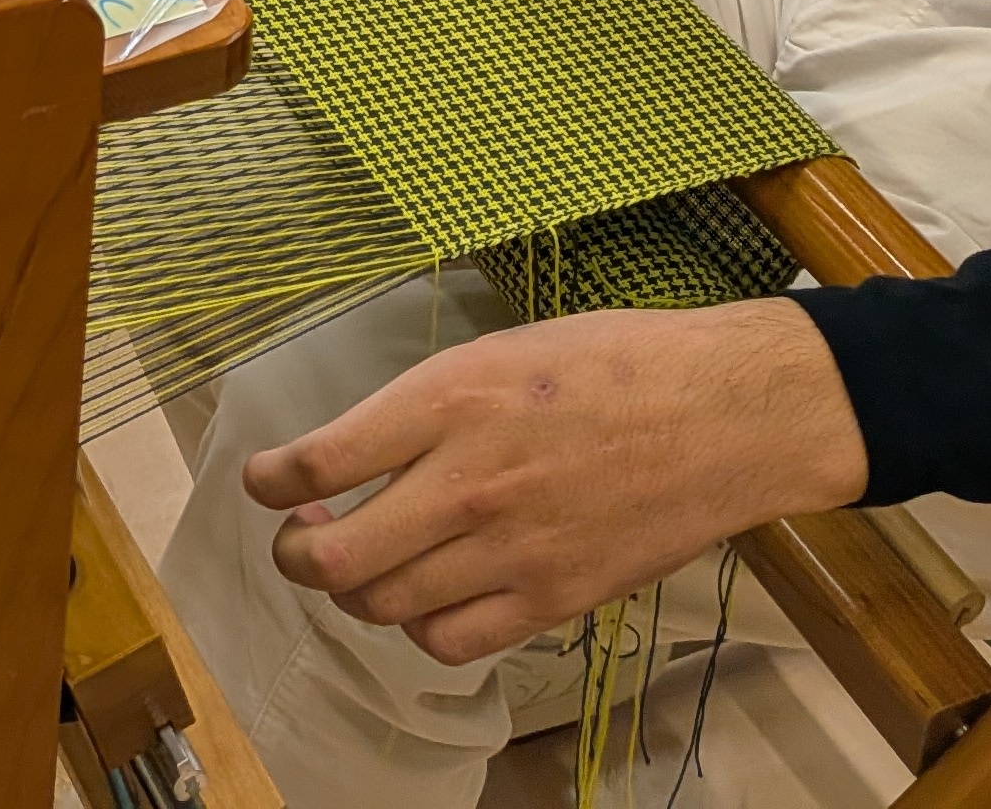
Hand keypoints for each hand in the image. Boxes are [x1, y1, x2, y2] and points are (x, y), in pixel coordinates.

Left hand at [246, 300, 866, 666]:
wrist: (726, 413)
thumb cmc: (620, 362)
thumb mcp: (504, 348)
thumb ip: (429, 403)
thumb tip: (364, 447)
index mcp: (450, 398)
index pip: (320, 460)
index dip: (270, 480)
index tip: (263, 480)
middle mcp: (467, 481)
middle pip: (337, 557)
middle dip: (297, 551)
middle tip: (300, 535)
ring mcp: (510, 549)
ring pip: (383, 606)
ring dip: (353, 591)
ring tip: (360, 564)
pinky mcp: (552, 598)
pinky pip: (450, 641)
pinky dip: (419, 627)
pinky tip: (426, 597)